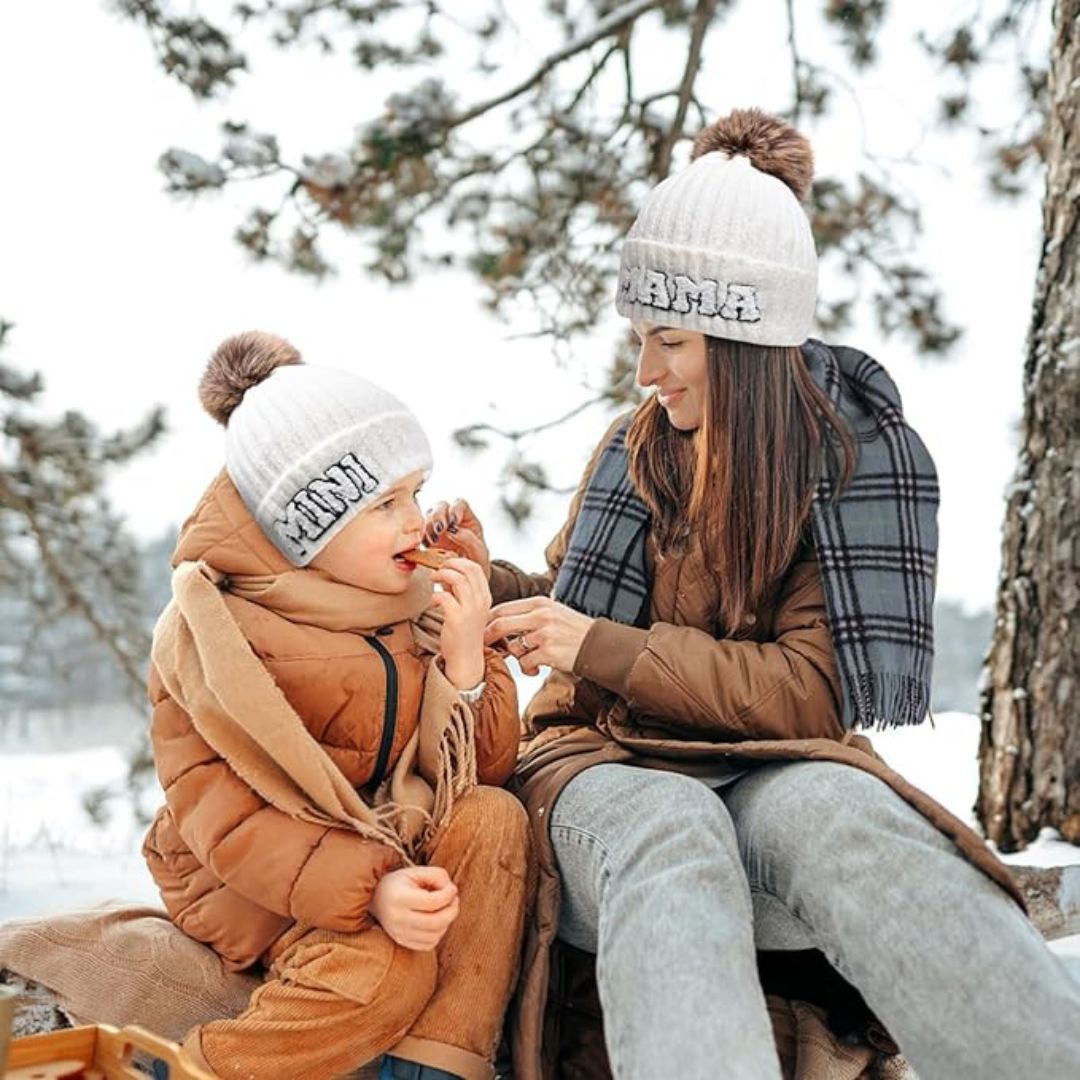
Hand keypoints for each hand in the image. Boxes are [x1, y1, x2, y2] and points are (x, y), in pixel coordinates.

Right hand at [369, 865, 458, 950]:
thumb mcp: (416, 871)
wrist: (376, 898)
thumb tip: (452, 891)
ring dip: (447, 922)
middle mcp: (398, 919)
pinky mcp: (402, 942)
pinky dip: (438, 933)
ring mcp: (399, 934)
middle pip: (436, 922)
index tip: (452, 888)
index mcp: (399, 898)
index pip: (432, 902)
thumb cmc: (400, 882)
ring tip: (445, 908)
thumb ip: (437, 875)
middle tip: (454, 899)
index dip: (449, 894)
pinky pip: (429, 945)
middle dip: (452, 910)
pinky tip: (436, 920)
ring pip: (434, 935)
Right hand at [423, 499, 489, 578]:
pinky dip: (421, 535)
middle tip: (439, 530)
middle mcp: (452, 520)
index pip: (460, 504)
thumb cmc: (477, 563)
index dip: (454, 509)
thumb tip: (454, 530)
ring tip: (432, 540)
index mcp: (468, 519)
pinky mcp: (429, 538)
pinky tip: (426, 544)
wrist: (468, 578)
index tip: (453, 522)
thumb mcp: (480, 553)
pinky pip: (421, 530)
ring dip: (428, 525)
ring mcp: (439, 528)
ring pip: (429, 516)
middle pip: (441, 506)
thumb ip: (470, 540)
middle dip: (438, 516)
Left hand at [430, 556, 490, 689]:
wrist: (466, 659)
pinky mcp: (457, 618)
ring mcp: (470, 609)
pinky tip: (432, 601)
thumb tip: (444, 573)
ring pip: (456, 578)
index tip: (446, 565)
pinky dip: (434, 595)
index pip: (475, 568)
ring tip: (432, 579)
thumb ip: (457, 591)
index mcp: (485, 597)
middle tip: (437, 570)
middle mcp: (480, 601)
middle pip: (467, 568)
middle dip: (449, 564)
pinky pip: (443, 596)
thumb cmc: (464, 634)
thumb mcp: (466, 609)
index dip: (458, 562)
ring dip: (440, 574)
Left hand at [485, 597, 594, 675]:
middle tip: (483, 647)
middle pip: (500, 624)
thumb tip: (498, 621)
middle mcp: (541, 616)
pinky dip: (527, 670)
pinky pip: (524, 664)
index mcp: (539, 603)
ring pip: (512, 647)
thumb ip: (528, 614)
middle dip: (487, 638)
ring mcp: (545, 634)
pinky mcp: (549, 653)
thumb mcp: (552, 612)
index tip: (480, 631)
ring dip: (515, 657)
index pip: (502, 608)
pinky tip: (537, 669)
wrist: (599, 645)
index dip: (486, 621)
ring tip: (527, 660)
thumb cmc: (572, 630)